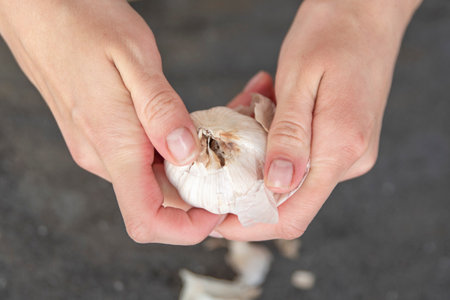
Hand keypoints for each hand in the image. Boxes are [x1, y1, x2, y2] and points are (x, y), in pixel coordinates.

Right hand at [0, 0, 220, 243]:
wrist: (39, 9)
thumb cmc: (83, 23)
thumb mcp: (133, 58)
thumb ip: (160, 110)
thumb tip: (186, 153)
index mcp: (114, 146)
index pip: (147, 221)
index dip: (187, 229)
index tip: (219, 208)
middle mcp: (104, 158)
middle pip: (159, 204)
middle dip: (200, 194)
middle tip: (232, 161)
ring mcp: (101, 149)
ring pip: (153, 181)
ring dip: (188, 171)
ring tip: (214, 137)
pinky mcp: (103, 137)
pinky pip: (143, 161)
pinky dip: (171, 154)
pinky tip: (187, 127)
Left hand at [216, 0, 421, 239]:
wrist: (367, 10)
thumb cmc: (333, 33)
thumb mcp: (300, 80)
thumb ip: (290, 136)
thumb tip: (277, 186)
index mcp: (342, 148)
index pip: (293, 213)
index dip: (250, 223)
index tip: (214, 219)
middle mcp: (350, 159)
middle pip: (288, 200)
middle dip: (246, 183)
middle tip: (220, 148)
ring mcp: (347, 152)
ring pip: (289, 175)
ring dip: (257, 154)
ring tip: (246, 107)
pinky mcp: (341, 140)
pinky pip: (298, 154)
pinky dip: (272, 138)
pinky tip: (264, 105)